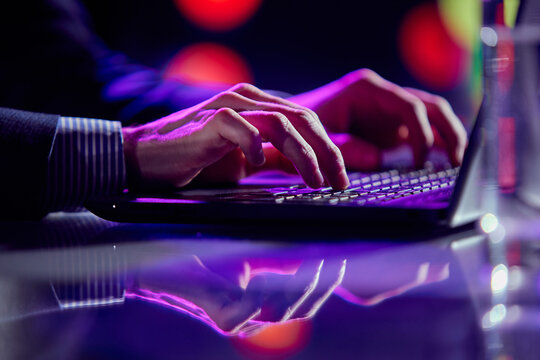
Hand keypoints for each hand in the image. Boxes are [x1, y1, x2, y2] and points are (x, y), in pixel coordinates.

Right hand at [122, 83, 348, 189]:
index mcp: (259, 106)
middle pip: (300, 118)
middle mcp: (247, 100)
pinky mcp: (208, 121)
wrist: (147, 157)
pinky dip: (254, 146)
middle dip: (326, 151)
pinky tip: (259, 165)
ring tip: (314, 181)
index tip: (341, 177)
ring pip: (278, 122)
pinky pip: (239, 127)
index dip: (329, 147)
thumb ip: (276, 159)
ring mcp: (228, 107)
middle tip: (338, 181)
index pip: (306, 120)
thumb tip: (308, 170)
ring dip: (302, 153)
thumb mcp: (245, 161)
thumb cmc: (195, 160)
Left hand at [289, 69, 467, 168]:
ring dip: (447, 136)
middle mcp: (383, 96)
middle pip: (428, 105)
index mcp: (367, 89)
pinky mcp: (390, 126)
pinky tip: (443, 163)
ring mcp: (389, 110)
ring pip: (431, 115)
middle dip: (447, 130)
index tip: (419, 161)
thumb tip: (378, 160)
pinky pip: (420, 131)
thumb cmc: (303, 127)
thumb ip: (345, 147)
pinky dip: (433, 145)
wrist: (293, 125)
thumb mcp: (319, 137)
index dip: (420, 132)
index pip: (408, 105)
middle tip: (458, 160)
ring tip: (457, 162)